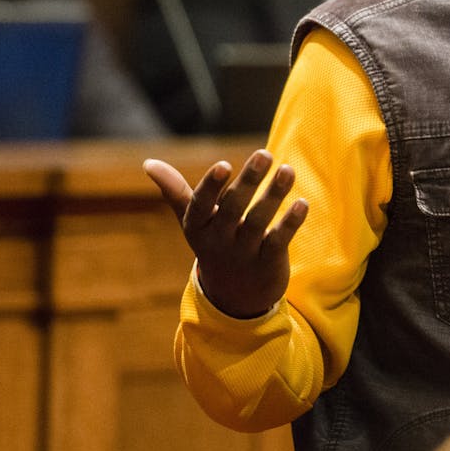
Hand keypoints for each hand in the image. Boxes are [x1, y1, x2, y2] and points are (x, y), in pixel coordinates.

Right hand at [144, 149, 307, 317]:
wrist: (235, 296)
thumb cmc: (214, 243)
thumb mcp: (193, 222)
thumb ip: (176, 192)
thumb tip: (148, 162)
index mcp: (198, 227)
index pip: (200, 205)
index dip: (211, 186)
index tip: (224, 164)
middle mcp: (218, 240)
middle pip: (233, 208)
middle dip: (249, 181)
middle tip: (265, 154)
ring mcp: (243, 253)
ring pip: (259, 222)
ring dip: (274, 195)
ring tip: (288, 169)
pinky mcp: (268, 263)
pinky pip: (279, 241)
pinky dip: (290, 223)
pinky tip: (302, 203)